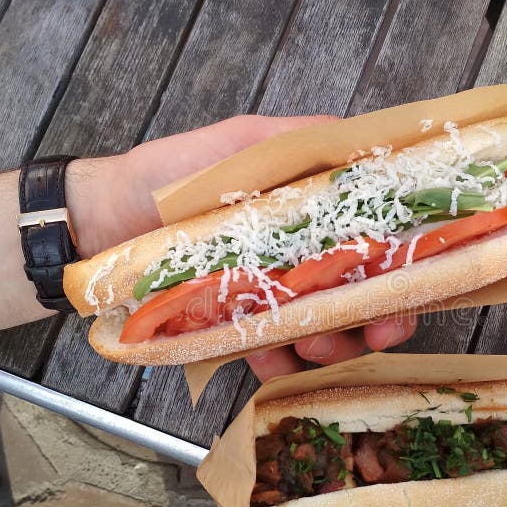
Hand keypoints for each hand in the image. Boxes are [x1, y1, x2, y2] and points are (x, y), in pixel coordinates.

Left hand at [64, 115, 416, 376]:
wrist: (101, 221)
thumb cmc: (169, 176)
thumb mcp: (240, 145)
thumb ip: (298, 144)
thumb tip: (363, 142)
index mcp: (309, 215)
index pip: (374, 243)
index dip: (400, 271)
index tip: (405, 294)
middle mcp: (298, 255)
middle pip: (357, 294)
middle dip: (371, 319)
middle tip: (369, 334)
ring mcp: (268, 292)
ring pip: (320, 328)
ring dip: (328, 344)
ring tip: (309, 345)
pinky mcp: (237, 324)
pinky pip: (267, 352)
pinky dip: (275, 363)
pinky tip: (269, 364)